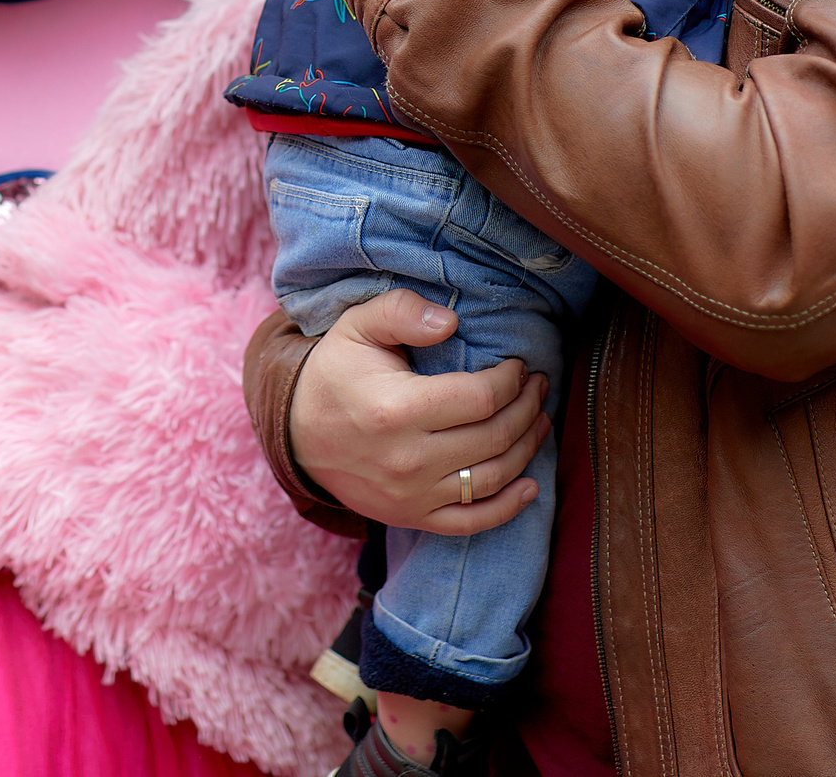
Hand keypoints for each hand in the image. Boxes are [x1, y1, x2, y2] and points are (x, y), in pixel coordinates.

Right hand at [287, 289, 550, 534]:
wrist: (296, 434)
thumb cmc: (335, 373)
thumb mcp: (357, 327)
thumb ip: (401, 312)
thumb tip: (451, 321)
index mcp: (396, 409)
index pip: (480, 398)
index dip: (510, 381)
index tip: (518, 366)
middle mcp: (407, 459)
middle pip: (494, 437)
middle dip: (527, 408)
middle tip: (538, 387)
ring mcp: (411, 495)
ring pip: (491, 478)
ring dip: (527, 449)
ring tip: (538, 421)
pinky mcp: (411, 517)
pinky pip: (471, 523)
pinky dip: (508, 508)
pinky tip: (529, 485)